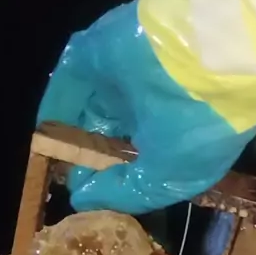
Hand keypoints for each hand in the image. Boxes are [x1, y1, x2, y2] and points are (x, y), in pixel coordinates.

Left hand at [37, 1, 255, 214]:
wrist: (210, 62)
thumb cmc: (196, 134)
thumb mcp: (166, 181)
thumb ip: (122, 193)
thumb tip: (81, 201)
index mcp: (173, 138)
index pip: (135, 161)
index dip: (111, 180)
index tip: (89, 197)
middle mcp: (149, 108)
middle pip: (108, 135)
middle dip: (85, 157)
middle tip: (66, 177)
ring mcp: (124, 78)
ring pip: (88, 108)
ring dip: (68, 133)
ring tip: (51, 157)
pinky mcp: (99, 53)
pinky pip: (71, 81)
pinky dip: (58, 106)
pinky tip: (45, 131)